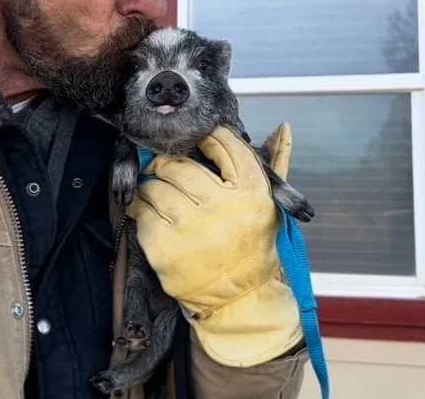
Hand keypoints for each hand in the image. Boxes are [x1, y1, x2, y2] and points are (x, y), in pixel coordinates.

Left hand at [125, 124, 302, 366]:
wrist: (241, 298)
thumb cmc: (253, 244)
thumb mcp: (270, 204)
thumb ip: (276, 163)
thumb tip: (284, 126)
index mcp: (252, 192)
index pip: (224, 144)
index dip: (206, 137)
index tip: (197, 141)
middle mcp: (222, 208)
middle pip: (180, 165)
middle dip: (167, 164)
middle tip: (164, 168)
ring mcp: (191, 229)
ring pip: (156, 188)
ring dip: (152, 187)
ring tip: (157, 193)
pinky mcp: (165, 250)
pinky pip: (141, 214)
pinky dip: (141, 210)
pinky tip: (149, 213)